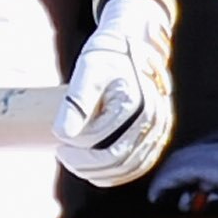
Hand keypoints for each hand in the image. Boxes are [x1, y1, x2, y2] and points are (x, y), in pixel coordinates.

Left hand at [55, 0, 173, 187]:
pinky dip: (120, 173)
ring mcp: (160, 128)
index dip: (76, 149)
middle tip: (62, 154)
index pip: (101, 142)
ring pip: (131, 167)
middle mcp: (154, 119)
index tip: (58, 141)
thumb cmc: (108, 55)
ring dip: (101, 173)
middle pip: (117, 160)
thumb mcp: (88, 71)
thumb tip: (62, 135)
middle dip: (86, 164)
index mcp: (136, 104)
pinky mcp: (159, 133)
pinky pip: (141, 163)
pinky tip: (98, 173)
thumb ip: (76, 102)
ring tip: (76, 163)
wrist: (134, 43)